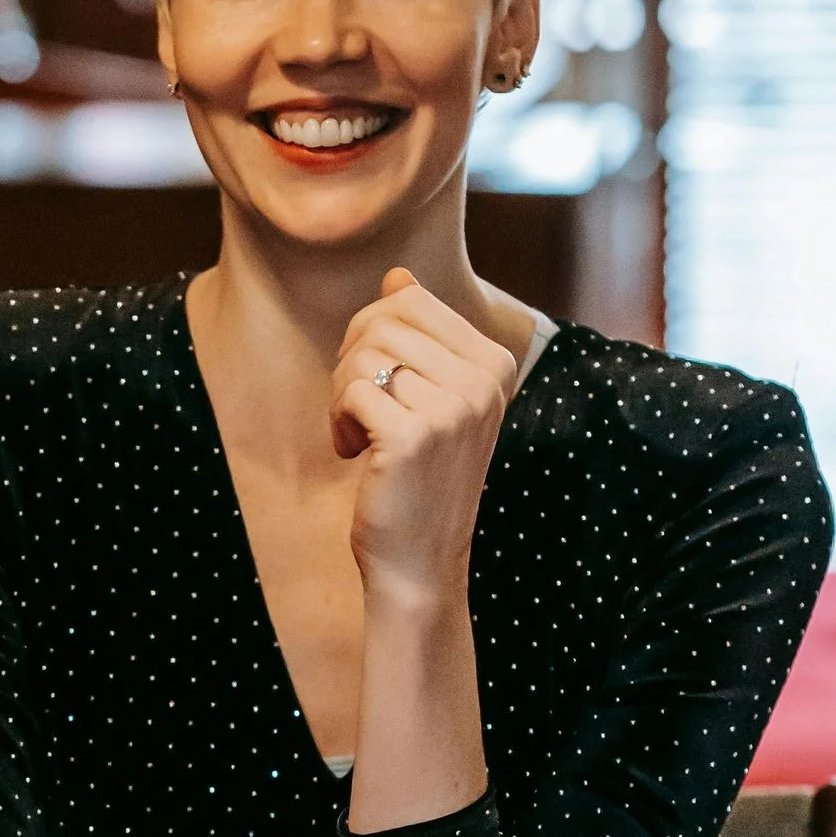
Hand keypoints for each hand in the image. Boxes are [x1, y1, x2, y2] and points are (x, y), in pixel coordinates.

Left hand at [330, 269, 519, 605]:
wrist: (419, 560)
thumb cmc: (418, 477)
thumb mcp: (429, 399)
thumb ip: (419, 336)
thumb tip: (398, 276)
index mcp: (495, 363)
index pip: (410, 301)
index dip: (373, 336)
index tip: (381, 385)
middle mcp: (483, 381)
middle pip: (383, 321)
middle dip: (353, 360)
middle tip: (360, 408)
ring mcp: (453, 408)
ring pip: (363, 354)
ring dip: (343, 395)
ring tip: (362, 437)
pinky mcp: (413, 435)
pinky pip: (351, 390)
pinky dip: (339, 420)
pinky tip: (357, 454)